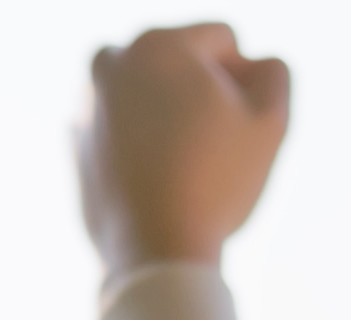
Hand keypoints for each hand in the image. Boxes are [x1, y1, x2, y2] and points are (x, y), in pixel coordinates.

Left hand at [80, 23, 291, 276]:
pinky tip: (159, 180)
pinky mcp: (76, 139)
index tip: (237, 129)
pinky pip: (124, 125)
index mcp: (159, 43)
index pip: (223, 40)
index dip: (245, 83)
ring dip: (171, 114)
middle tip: (212, 150)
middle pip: (181, 62)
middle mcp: (112, 59)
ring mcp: (87, 99)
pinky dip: (143, 142)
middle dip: (203, 93)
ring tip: (184, 166)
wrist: (153, 248)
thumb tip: (254, 65)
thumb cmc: (214, 183)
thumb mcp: (270, 122)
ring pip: (150, 93)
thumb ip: (274, 73)